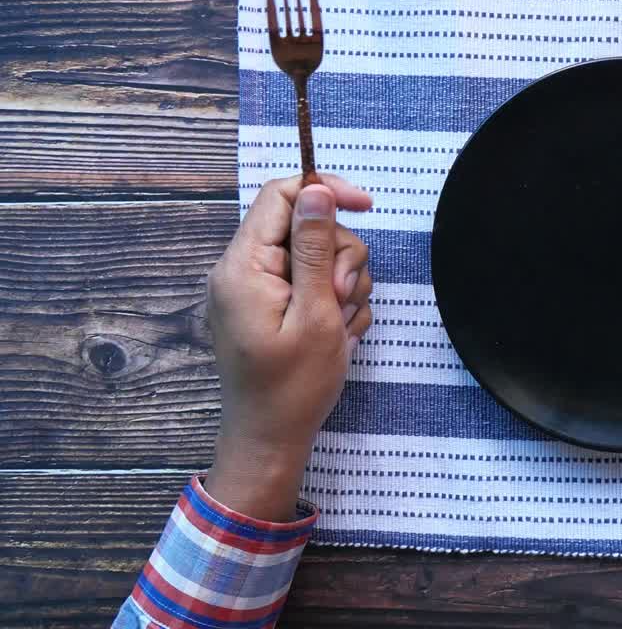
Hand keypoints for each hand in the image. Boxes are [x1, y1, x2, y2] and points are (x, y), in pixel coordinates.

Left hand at [204, 174, 373, 520]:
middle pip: (309, 226)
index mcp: (244, 266)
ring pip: (320, 255)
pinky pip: (315, 282)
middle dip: (340, 257)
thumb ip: (316, 249)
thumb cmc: (293, 386)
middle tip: (341, 300)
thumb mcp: (316, 313)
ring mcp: (259, 288)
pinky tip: (336, 333)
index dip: (325, 191)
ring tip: (340, 325)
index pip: (282, 195)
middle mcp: (245, 269)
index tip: (367, 204)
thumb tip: (316, 192)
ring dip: (344, 284)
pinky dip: (336, 303)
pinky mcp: (273, 305)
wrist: (272, 440)